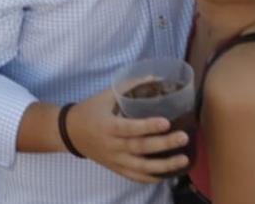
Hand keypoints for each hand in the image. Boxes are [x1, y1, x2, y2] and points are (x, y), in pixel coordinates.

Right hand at [64, 92, 191, 183]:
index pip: (130, 128)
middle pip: (140, 147)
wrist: (70, 133)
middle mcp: (112, 146)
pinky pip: (136, 177)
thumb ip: (129, 86)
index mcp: (108, 126)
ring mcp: (115, 160)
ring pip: (142, 167)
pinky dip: (153, 178)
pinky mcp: (116, 169)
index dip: (148, 126)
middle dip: (163, 144)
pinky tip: (168, 173)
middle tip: (183, 137)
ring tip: (183, 160)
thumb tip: (155, 77)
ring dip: (164, 165)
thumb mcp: (106, 95)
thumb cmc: (90, 110)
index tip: (166, 122)